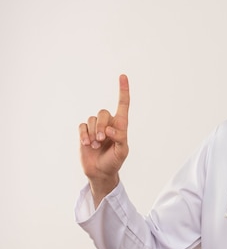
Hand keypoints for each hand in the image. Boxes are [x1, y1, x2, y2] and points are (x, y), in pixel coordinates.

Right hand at [78, 74, 129, 205]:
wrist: (100, 172)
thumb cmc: (114, 161)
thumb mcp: (122, 152)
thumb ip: (119, 138)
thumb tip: (109, 129)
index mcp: (121, 125)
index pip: (123, 104)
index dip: (123, 90)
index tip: (123, 76)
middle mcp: (108, 123)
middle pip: (103, 113)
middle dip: (101, 126)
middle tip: (102, 140)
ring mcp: (95, 127)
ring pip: (92, 119)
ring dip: (93, 133)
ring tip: (95, 145)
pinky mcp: (84, 132)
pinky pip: (82, 126)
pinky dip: (84, 134)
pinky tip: (86, 144)